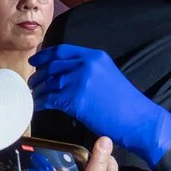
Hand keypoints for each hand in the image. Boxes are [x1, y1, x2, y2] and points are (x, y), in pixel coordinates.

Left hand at [29, 44, 170, 167]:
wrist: (138, 119)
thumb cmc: (125, 102)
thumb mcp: (108, 75)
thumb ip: (88, 70)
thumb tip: (65, 74)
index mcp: (94, 56)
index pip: (62, 51)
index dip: (45, 56)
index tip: (35, 62)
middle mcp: (86, 65)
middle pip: (52, 67)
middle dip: (38, 75)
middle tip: (32, 83)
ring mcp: (80, 81)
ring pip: (49, 83)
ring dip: (38, 90)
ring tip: (33, 96)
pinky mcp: (76, 100)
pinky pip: (50, 99)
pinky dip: (41, 103)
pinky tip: (38, 106)